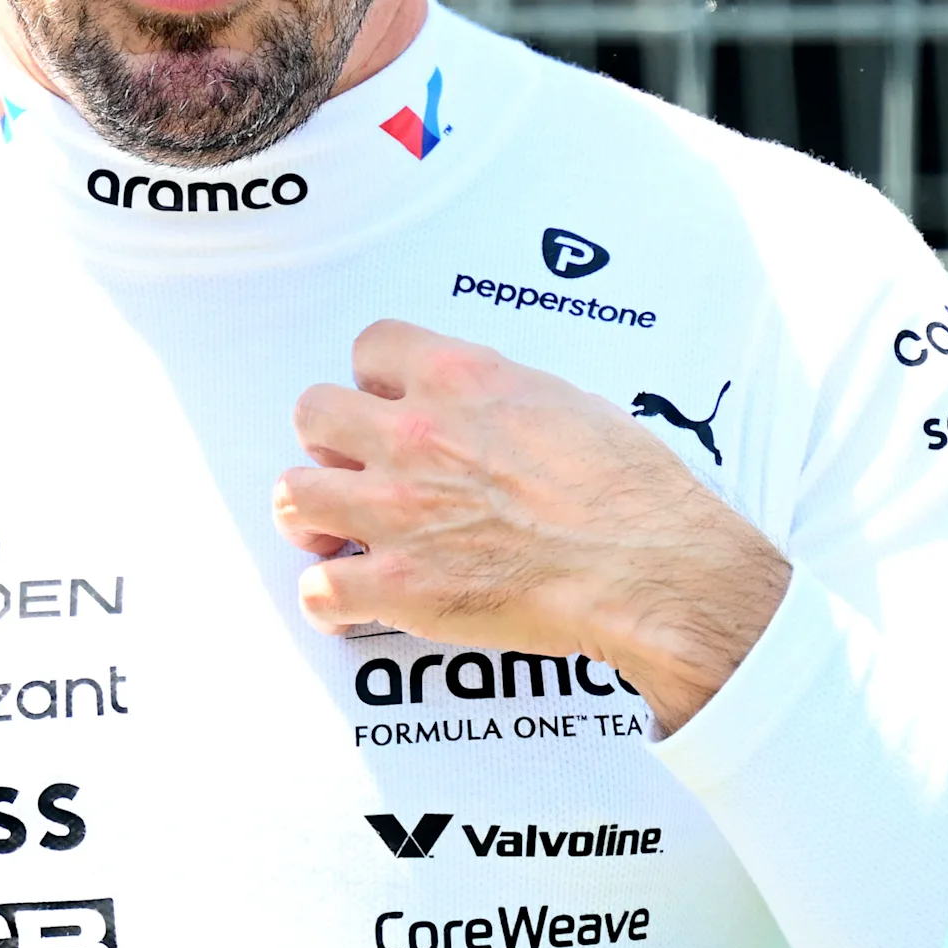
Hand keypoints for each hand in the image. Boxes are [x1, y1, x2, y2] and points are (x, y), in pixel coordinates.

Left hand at [272, 320, 788, 731]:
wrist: (653, 569)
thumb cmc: (633, 494)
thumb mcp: (569, 402)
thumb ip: (503, 398)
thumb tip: (488, 415)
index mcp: (461, 379)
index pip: (370, 346)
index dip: (374, 379)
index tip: (385, 401)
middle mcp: (416, 436)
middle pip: (312, 413)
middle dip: (330, 441)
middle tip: (355, 466)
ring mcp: (398, 511)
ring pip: (293, 497)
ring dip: (313, 515)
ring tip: (337, 533)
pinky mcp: (402, 585)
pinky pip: (319, 592)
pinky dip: (328, 601)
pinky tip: (352, 601)